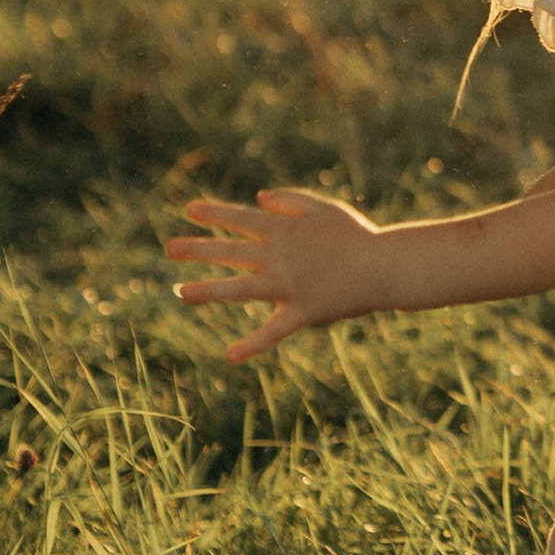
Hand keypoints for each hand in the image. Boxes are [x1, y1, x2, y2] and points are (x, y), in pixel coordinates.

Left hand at [167, 188, 387, 361]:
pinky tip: (229, 356)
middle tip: (169, 248)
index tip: (189, 210)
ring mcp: (288, 286)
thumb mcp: (325, 208)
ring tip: (181, 293)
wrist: (385, 267)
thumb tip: (258, 198)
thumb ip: (292, 200)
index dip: (215, 213)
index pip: (241, 218)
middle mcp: (280, 257)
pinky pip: (273, 331)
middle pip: (231, 252)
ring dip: (209, 291)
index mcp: (285, 231)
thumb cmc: (357, 236)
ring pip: (241, 289)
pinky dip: (252, 345)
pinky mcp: (302, 312)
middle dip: (198, 249)